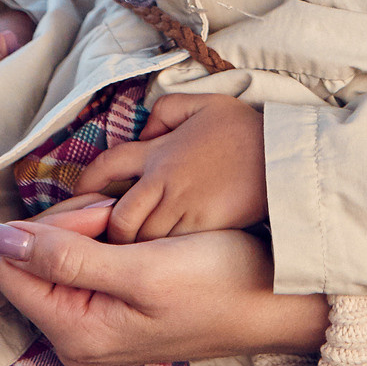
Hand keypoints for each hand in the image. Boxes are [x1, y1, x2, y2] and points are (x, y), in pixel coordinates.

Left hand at [0, 215, 327, 365]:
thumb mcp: (142, 266)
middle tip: (123, 219)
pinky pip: (80, 265)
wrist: (272, 300)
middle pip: (29, 259)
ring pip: (54, 255)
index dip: (49, 228)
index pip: (8, 265)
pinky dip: (103, 241)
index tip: (102, 218)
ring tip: (136, 228)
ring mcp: (89, 326)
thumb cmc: (217, 283)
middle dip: (71, 226)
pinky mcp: (107, 311)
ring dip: (89, 228)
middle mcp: (72, 337)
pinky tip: (138, 238)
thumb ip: (65, 256)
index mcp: (74, 332)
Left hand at [82, 92, 268, 241]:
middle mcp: (164, 185)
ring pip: (140, 240)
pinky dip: (159, 258)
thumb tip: (146, 129)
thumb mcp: (205, 104)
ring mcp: (182, 211)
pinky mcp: (202, 233)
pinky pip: (168, 253)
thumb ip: (168, 110)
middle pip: (118, 217)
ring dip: (132, 248)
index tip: (81, 194)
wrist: (284, 161)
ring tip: (128, 253)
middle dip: (107, 231)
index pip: (109, 165)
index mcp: (160, 154)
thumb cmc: (247, 132)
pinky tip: (159, 261)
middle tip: (106, 238)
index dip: (88, 180)